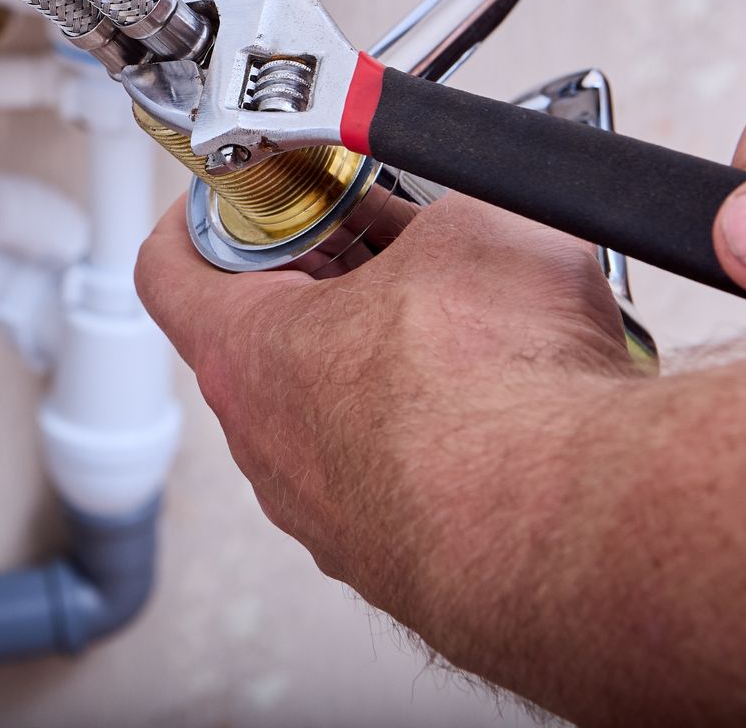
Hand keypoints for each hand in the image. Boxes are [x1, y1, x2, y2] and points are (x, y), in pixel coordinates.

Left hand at [134, 193, 637, 637]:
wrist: (576, 522)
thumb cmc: (500, 386)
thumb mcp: (470, 225)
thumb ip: (436, 208)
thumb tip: (456, 212)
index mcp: (247, 352)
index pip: (170, 268)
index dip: (201, 211)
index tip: (237, 188)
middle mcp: (266, 444)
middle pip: (260, 336)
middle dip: (319, 275)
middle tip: (376, 238)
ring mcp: (324, 512)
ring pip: (328, 410)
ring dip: (376, 358)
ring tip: (455, 318)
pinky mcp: (393, 556)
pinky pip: (388, 472)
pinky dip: (426, 430)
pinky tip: (493, 401)